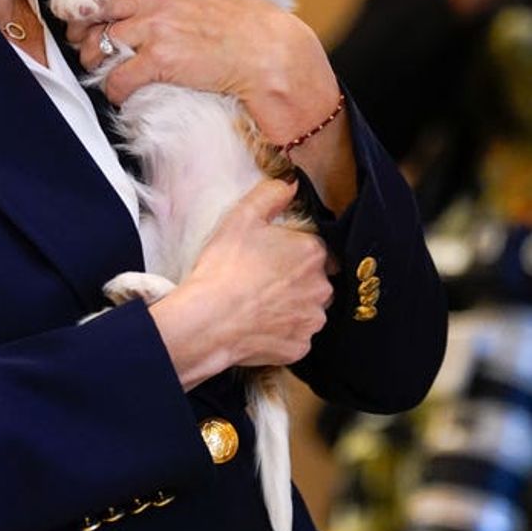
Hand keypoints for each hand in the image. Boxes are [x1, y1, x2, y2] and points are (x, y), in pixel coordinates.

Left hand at [70, 0, 337, 142]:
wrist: (270, 53)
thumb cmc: (253, 28)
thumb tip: (179, 7)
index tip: (98, 8)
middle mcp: (157, 0)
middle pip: (100, 8)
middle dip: (86, 27)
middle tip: (85, 42)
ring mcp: (155, 29)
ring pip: (100, 42)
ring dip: (94, 60)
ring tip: (101, 70)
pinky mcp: (157, 60)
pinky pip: (118, 78)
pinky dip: (114, 90)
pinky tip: (120, 95)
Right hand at [148, 177, 332, 390]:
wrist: (209, 319)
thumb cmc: (225, 266)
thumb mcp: (241, 217)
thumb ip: (270, 194)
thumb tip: (290, 183)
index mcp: (313, 252)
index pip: (314, 249)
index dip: (290, 252)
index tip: (269, 258)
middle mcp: (322, 287)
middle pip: (315, 280)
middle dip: (295, 280)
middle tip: (262, 281)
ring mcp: (312, 320)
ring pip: (308, 309)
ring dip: (291, 307)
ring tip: (258, 305)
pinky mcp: (300, 347)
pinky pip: (295, 337)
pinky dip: (281, 332)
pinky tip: (258, 326)